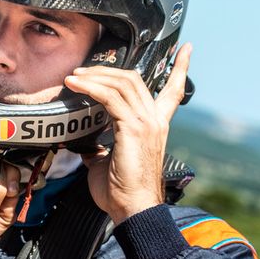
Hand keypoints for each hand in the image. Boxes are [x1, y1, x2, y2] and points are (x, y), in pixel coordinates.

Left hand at [64, 43, 191, 222]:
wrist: (133, 210)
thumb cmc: (122, 192)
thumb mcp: (109, 163)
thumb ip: (101, 148)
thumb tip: (86, 144)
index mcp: (156, 126)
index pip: (174, 90)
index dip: (180, 67)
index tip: (185, 49)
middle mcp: (155, 120)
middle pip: (135, 79)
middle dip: (107, 70)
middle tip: (83, 71)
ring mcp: (147, 122)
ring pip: (122, 83)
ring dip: (95, 76)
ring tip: (74, 77)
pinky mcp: (133, 128)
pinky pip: (110, 97)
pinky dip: (91, 87)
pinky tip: (75, 86)